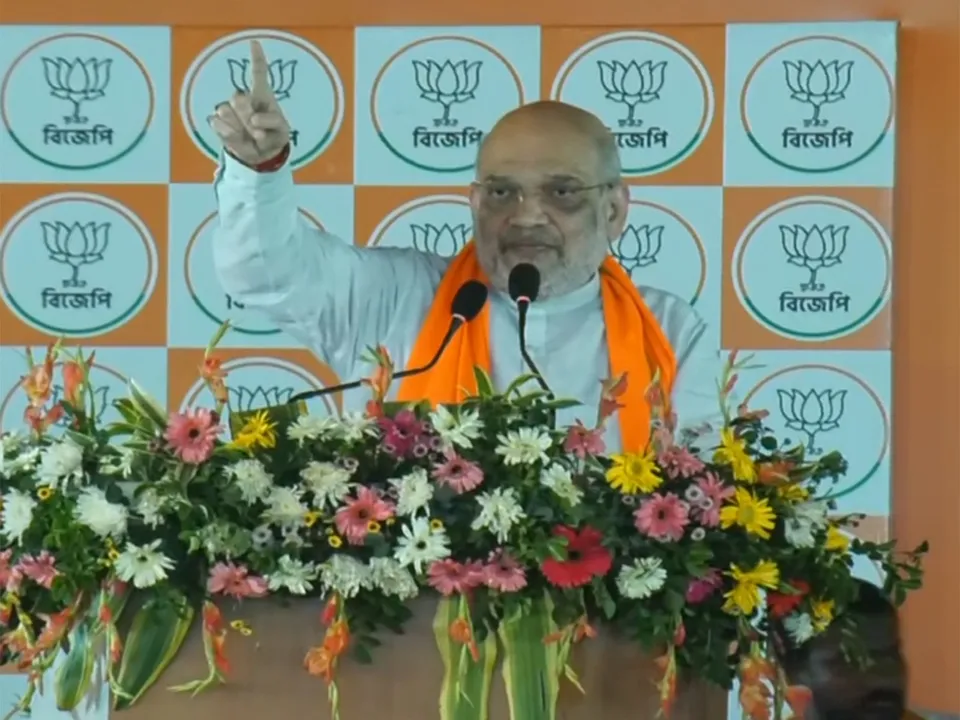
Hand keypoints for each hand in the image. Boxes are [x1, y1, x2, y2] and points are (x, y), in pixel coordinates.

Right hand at [208, 40, 290, 166]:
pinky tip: (239, 139)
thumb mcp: (280, 132)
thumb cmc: (273, 138)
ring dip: (241, 129)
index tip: (254, 42)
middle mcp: (245, 98)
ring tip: (252, 137)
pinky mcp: (219, 122)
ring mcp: (230, 109)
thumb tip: (254, 121)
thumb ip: (270, 123)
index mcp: (262, 95)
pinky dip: (229, 134)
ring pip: (226, 111)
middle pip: (238, 98)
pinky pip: (218, 123)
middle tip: (258, 131)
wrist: (261, 156)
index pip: (258, 72)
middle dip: (247, 117)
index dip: (256, 58)